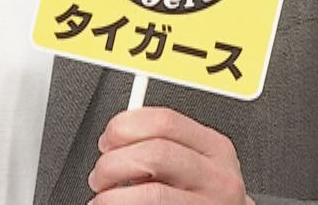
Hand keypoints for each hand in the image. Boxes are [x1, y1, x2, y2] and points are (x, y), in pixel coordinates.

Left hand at [87, 106, 254, 203]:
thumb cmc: (204, 196)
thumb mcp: (197, 162)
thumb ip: (165, 144)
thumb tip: (117, 136)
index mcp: (215, 147)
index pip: (164, 121)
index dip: (125, 126)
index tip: (108, 140)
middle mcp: (218, 176)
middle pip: (154, 154)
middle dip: (113, 163)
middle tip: (100, 176)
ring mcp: (208, 204)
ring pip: (152, 193)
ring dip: (113, 196)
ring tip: (104, 198)